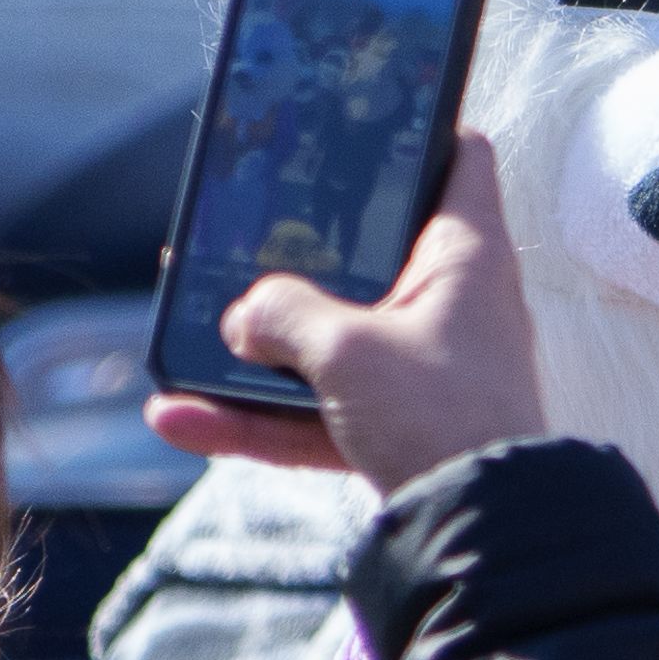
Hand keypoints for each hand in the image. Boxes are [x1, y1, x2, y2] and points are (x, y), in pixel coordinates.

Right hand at [147, 136, 548, 492]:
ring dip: (256, 350)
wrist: (476, 534)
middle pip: (369, 252)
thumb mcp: (346, 350)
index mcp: (464, 255)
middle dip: (295, 254)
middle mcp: (450, 303)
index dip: (420, 131)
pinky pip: (316, 413)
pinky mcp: (396, 429)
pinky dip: (256, 419)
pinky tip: (182, 418)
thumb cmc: (439, 417)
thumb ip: (283, 314)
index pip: (461, 158)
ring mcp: (422, 369)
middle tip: (236, 236)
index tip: (362, 125)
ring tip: (184, 338)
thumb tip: (241, 316)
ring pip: (328, 343)